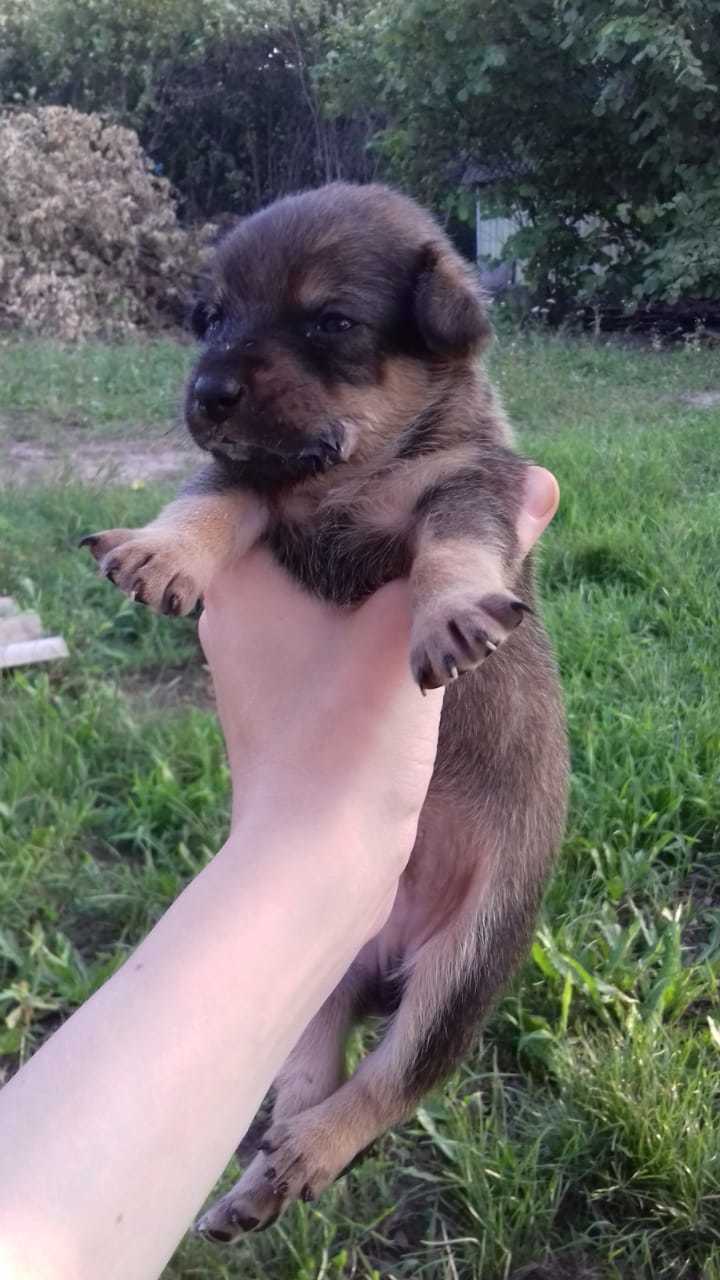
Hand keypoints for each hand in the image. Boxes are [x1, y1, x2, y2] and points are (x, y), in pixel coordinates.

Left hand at [198, 467, 557, 933]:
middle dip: (372, 528)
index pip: (287, 492)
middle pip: (311, 541)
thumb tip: (538, 487)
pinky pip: (330, 642)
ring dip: (376, 584)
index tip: (404, 465)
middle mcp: (234, 614)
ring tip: (439, 555)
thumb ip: (464, 560)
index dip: (348, 474)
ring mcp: (256, 664)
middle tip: (438, 503)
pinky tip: (418, 628)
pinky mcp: (285, 706)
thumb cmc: (345, 741)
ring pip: (325, 595)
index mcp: (240, 578)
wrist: (315, 865)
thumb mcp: (412, 634)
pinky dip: (370, 631)